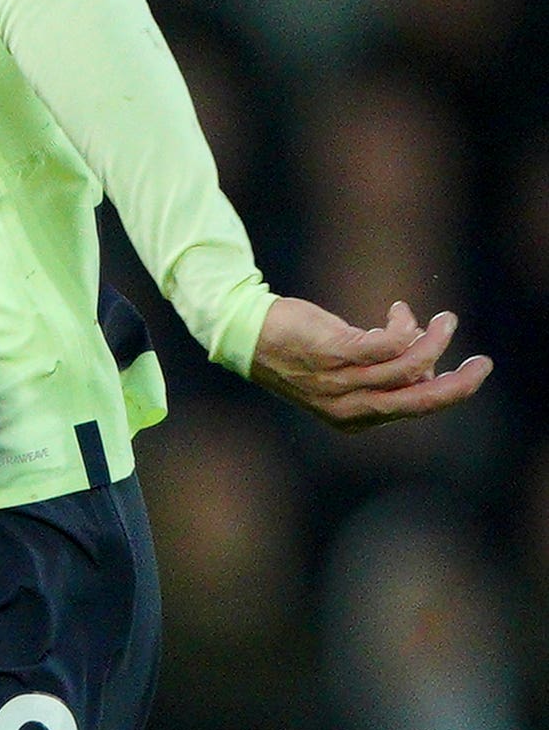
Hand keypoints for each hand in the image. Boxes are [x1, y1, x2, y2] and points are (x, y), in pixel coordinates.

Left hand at [248, 295, 490, 428]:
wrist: (246, 333)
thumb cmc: (297, 351)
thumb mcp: (342, 372)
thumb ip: (381, 374)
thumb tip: (423, 366)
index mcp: (352, 418)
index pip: (412, 410)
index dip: (442, 387)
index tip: (462, 370)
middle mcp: (348, 406)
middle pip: (419, 401)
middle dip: (458, 384)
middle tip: (483, 365)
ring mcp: (341, 381)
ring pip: (409, 368)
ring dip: (436, 341)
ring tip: (446, 320)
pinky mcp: (335, 351)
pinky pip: (390, 344)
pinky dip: (405, 326)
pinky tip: (399, 311)